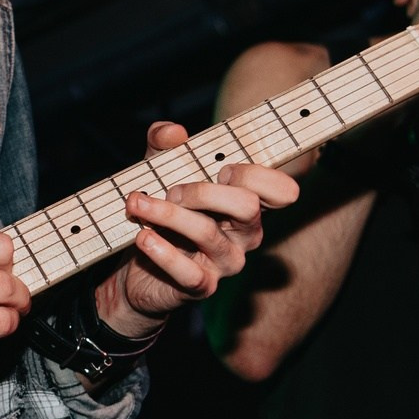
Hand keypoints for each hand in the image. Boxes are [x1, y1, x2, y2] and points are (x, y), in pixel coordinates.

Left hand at [99, 122, 300, 335]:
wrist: (137, 269)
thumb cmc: (160, 216)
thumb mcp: (159, 171)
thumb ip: (164, 144)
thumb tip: (173, 131)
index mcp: (246, 204)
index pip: (281, 191)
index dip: (254, 174)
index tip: (221, 170)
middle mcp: (245, 234)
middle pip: (247, 206)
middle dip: (203, 191)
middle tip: (171, 191)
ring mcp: (226, 262)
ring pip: (207, 233)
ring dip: (168, 214)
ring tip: (137, 204)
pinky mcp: (202, 286)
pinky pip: (188, 271)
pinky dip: (161, 252)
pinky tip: (143, 238)